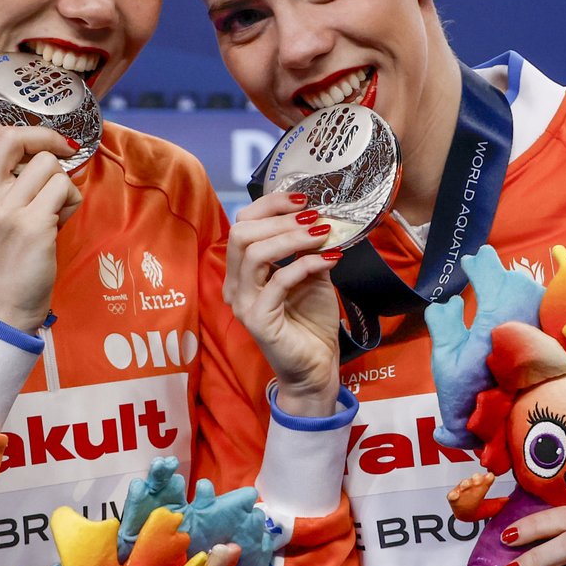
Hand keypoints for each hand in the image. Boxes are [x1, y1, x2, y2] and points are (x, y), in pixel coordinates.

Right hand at [0, 122, 81, 331]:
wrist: (2, 308)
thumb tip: (36, 149)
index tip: (16, 141)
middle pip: (11, 136)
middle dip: (44, 138)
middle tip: (59, 152)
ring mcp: (7, 210)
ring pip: (48, 164)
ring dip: (61, 181)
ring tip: (53, 207)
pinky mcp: (34, 225)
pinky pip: (65, 189)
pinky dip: (71, 201)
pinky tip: (59, 221)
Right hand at [225, 193, 340, 416]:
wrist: (317, 366)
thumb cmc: (311, 321)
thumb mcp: (312, 274)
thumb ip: (308, 248)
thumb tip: (319, 218)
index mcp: (243, 270)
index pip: (242, 224)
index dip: (270, 205)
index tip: (303, 199)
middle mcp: (235, 284)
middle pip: (242, 233)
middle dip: (281, 219)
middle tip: (315, 218)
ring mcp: (242, 303)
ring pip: (254, 253)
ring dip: (292, 238)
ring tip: (323, 234)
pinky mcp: (258, 320)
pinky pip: (278, 281)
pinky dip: (305, 264)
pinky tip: (329, 259)